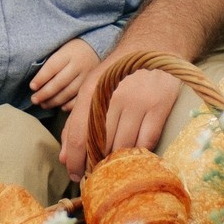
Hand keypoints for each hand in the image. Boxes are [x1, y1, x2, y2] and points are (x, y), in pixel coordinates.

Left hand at [29, 38, 101, 109]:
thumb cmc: (73, 49)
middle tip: (34, 100)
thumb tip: (36, 80)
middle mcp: (78, 65)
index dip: (41, 78)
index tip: (32, 87)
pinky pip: (81, 97)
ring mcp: (87, 76)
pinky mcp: (93, 84)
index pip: (52, 67)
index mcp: (68, 53)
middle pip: (60, 82)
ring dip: (55, 101)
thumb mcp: (62, 48)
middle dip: (45, 93)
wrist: (98, 47)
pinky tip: (61, 107)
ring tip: (44, 105)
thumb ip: (51, 61)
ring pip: (69, 92)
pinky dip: (71, 104)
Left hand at [57, 56, 183, 175]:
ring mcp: (139, 102)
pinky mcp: (160, 106)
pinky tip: (134, 155)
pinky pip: (146, 142)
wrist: (153, 47)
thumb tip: (64, 158)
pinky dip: (138, 153)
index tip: (75, 176)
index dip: (75, 161)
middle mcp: (114, 97)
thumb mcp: (91, 90)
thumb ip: (75, 124)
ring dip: (117, 160)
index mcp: (91, 92)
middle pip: (101, 146)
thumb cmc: (117, 74)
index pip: (79, 136)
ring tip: (115, 163)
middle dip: (96, 163)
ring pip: (123, 146)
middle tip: (96, 171)